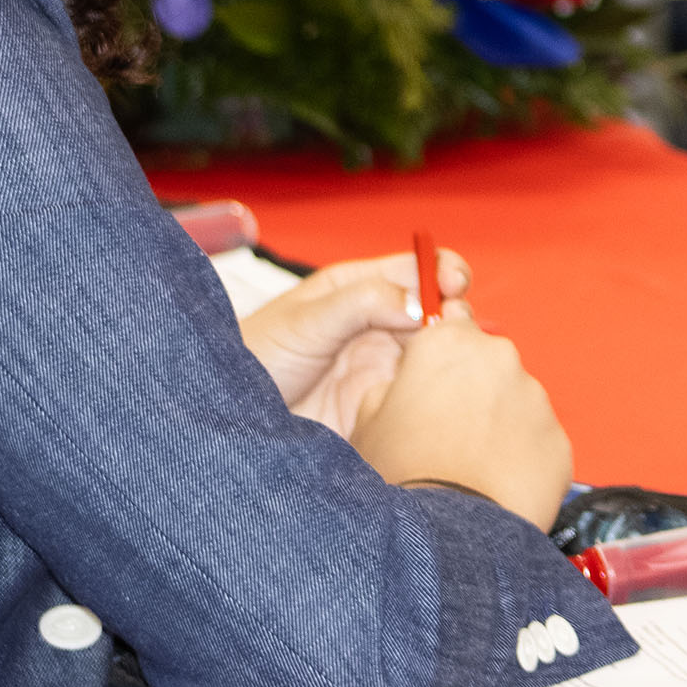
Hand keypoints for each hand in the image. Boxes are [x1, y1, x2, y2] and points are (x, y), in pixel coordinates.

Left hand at [240, 249, 467, 438]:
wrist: (232, 417)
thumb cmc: (254, 357)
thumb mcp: (305, 320)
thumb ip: (361, 302)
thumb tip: (418, 301)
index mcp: (357, 289)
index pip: (415, 269)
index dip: (443, 270)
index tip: (455, 282)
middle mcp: (376, 325)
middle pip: (436, 311)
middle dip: (455, 313)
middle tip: (452, 324)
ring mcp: (381, 366)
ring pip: (435, 355)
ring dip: (450, 354)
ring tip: (445, 361)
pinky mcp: (382, 406)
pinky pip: (421, 398)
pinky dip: (437, 395)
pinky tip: (434, 397)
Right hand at [351, 316, 573, 527]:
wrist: (448, 534)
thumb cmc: (402, 474)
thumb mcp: (368, 420)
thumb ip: (391, 387)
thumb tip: (405, 387)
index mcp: (448, 342)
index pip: (451, 328)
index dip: (441, 359)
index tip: (435, 383)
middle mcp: (499, 358)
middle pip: (489, 365)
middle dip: (474, 391)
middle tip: (449, 434)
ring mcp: (536, 398)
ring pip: (518, 403)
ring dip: (501, 425)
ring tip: (473, 466)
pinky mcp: (559, 439)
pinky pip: (539, 442)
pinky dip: (524, 458)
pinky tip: (497, 483)